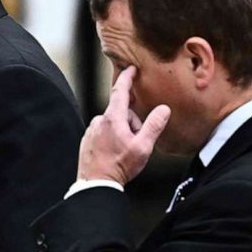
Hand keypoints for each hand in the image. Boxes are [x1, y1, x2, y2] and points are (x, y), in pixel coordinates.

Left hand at [76, 66, 169, 184]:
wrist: (97, 183)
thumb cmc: (120, 166)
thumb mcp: (143, 146)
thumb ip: (154, 125)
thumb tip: (163, 109)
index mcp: (112, 118)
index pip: (120, 91)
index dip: (127, 78)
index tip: (131, 69)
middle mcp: (98, 121)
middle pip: (121, 112)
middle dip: (133, 122)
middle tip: (136, 141)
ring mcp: (91, 130)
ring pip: (113, 123)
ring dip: (122, 132)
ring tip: (125, 151)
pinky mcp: (87, 140)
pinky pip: (104, 132)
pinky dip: (112, 138)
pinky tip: (115, 153)